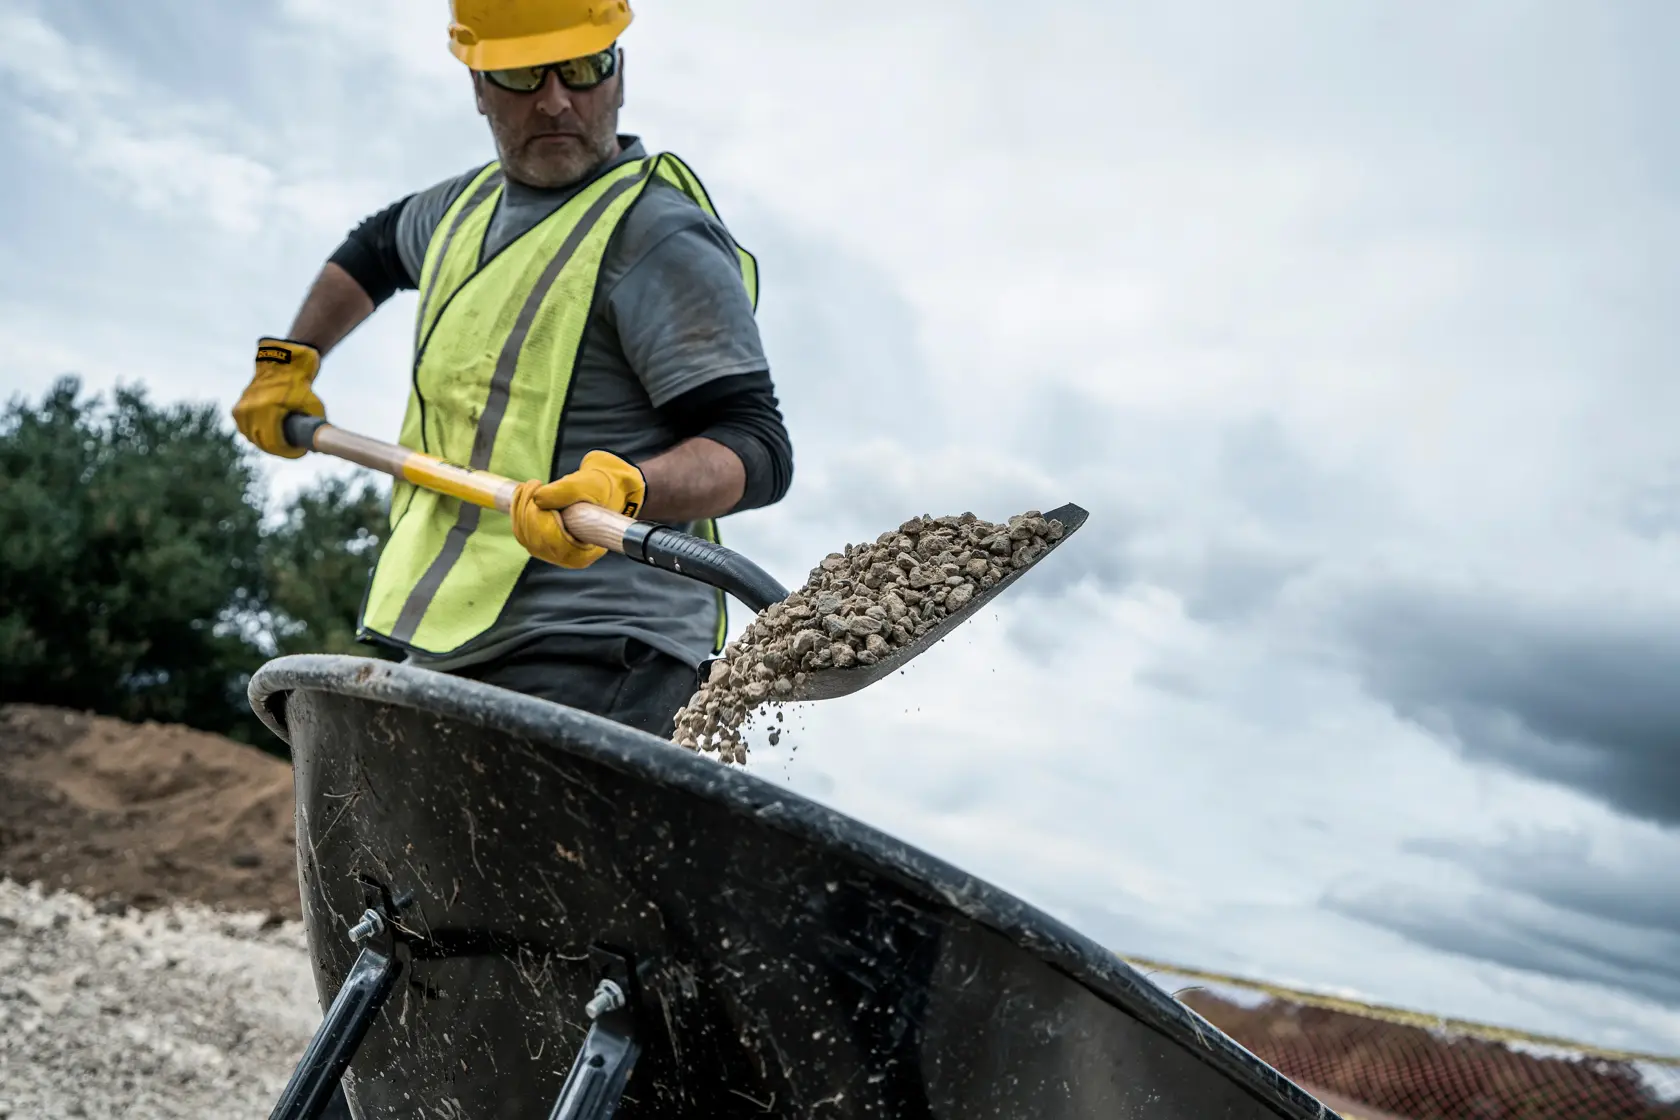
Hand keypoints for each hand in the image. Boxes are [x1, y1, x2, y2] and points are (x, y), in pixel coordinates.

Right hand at [232, 338, 323, 458]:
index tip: (300, 452)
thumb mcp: (313, 404)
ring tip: (281, 443)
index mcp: (268, 409)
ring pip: (252, 437)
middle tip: (293, 449)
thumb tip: (321, 447)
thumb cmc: (299, 384)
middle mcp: (251, 410)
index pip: (274, 443)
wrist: (281, 363)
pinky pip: (245, 429)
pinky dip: (255, 434)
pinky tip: (267, 436)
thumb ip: (317, 425)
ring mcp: (242, 409)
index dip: (288, 452)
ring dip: (266, 443)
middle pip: (262, 442)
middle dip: (279, 449)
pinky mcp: (238, 407)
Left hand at [511, 450, 647, 569]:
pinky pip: (520, 531)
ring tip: (532, 485)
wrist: (599, 491)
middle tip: (536, 485)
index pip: (553, 544)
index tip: (540, 494)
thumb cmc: (598, 490)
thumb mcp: (589, 486)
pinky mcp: (539, 543)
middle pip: (535, 540)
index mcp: (583, 553)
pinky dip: (518, 509)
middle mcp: (566, 558)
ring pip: (524, 535)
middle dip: (528, 509)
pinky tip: (524, 492)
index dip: (541, 520)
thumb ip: (567, 492)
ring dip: (521, 507)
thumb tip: (537, 499)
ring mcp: (551, 553)